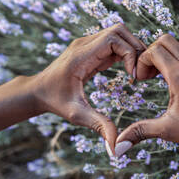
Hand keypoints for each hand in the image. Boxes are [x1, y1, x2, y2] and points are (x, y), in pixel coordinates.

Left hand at [32, 23, 145, 155]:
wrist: (38, 90)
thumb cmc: (55, 101)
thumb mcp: (77, 114)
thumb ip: (98, 125)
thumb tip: (116, 147)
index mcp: (81, 55)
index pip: (113, 38)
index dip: (129, 53)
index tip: (133, 76)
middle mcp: (85, 44)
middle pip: (119, 30)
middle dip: (135, 48)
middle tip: (140, 72)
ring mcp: (88, 44)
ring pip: (118, 34)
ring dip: (132, 49)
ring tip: (136, 72)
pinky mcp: (91, 49)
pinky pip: (114, 43)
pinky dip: (125, 53)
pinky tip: (128, 71)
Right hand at [115, 34, 178, 155]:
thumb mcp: (167, 130)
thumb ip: (140, 132)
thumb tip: (117, 145)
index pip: (155, 50)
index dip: (141, 61)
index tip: (139, 80)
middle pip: (165, 40)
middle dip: (150, 53)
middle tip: (146, 75)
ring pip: (176, 44)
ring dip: (162, 54)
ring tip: (155, 77)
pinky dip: (172, 59)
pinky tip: (169, 81)